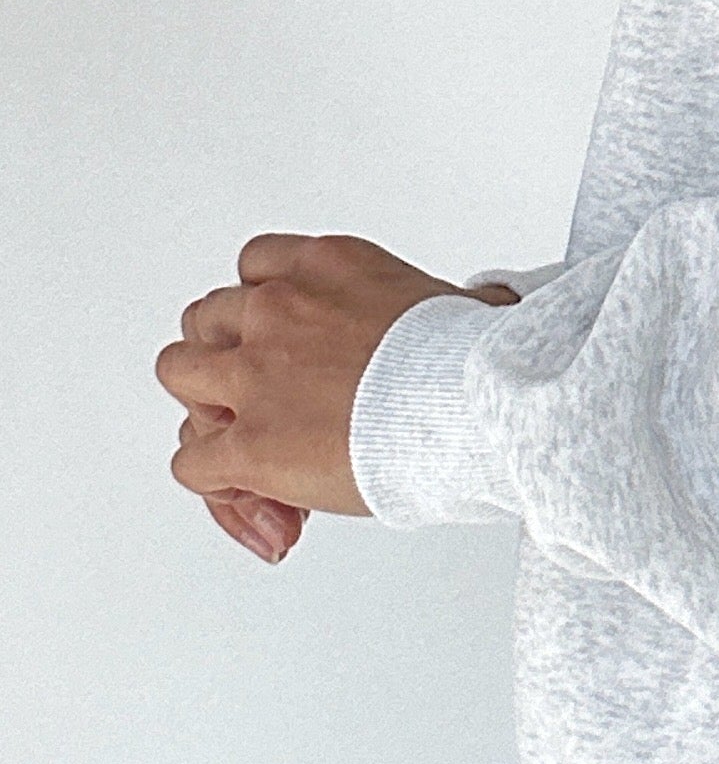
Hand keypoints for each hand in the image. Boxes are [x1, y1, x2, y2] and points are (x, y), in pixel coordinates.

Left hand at [158, 235, 517, 560]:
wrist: (474, 409)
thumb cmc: (481, 367)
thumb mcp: (468, 304)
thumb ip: (457, 301)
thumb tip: (494, 304)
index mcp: (329, 266)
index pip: (259, 267)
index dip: (266, 309)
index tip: (289, 341)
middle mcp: (279, 309)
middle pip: (210, 319)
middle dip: (231, 359)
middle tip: (267, 401)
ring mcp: (255, 376)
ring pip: (180, 374)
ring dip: (210, 406)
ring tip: (247, 440)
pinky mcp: (249, 445)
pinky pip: (193, 462)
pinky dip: (217, 483)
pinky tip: (255, 497)